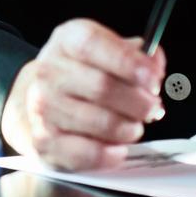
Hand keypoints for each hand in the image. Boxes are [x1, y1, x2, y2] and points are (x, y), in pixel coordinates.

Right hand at [0, 18, 164, 169]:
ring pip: (103, 123)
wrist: (41, 101)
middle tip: (151, 109)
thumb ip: (136, 55)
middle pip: (102, 87)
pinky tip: (117, 147)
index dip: (126, 61)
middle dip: (139, 103)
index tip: (153, 78)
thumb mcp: (106, 54)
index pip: (91, 44)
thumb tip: (154, 62)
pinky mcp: (45, 140)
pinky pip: (91, 153)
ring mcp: (43, 107)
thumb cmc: (84, 76)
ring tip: (131, 126)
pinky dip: (113, 154)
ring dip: (129, 129)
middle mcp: (48, 71)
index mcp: (66, 42)